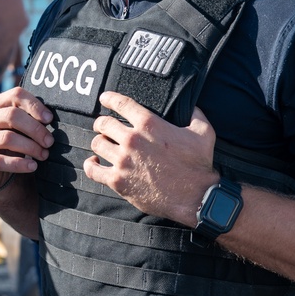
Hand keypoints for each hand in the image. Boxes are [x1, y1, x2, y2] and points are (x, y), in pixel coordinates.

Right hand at [0, 87, 53, 191]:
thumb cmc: (8, 141)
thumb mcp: (16, 126)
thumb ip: (28, 117)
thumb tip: (49, 118)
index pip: (15, 95)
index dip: (34, 105)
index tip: (49, 119)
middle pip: (12, 116)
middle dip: (35, 129)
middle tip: (49, 141)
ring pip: (7, 138)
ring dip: (30, 147)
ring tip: (44, 155)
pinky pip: (0, 161)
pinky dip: (19, 164)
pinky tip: (32, 166)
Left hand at [84, 91, 218, 225]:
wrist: (196, 197)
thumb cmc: (199, 165)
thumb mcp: (204, 132)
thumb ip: (195, 114)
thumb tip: (191, 105)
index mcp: (149, 124)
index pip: (120, 103)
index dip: (108, 98)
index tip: (104, 98)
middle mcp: (132, 139)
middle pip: (103, 123)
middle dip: (102, 124)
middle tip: (104, 127)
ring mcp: (123, 160)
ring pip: (96, 144)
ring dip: (99, 143)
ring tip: (104, 145)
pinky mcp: (118, 180)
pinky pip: (92, 169)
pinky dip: (91, 165)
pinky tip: (94, 162)